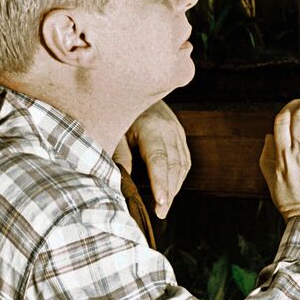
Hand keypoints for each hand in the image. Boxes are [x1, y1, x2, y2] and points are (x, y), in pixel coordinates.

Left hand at [113, 101, 191, 218]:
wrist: (135, 87)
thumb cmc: (119, 111)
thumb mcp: (114, 131)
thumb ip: (120, 154)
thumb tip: (122, 182)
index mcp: (151, 126)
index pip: (159, 159)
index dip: (160, 182)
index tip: (160, 202)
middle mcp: (170, 128)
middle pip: (174, 165)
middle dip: (169, 190)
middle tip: (161, 212)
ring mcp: (178, 131)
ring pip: (182, 164)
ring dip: (175, 186)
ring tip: (164, 206)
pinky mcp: (180, 135)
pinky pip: (184, 159)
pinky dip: (178, 176)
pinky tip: (170, 189)